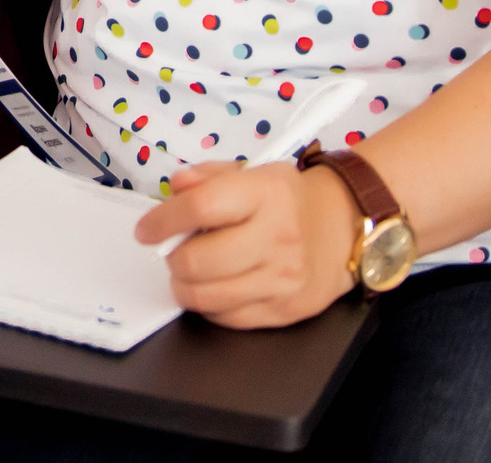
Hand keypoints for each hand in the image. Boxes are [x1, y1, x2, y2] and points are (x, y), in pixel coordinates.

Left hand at [138, 161, 360, 328]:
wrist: (344, 228)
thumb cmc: (288, 199)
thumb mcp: (252, 172)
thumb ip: (208, 176)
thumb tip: (175, 188)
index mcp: (265, 194)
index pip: (200, 207)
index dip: (162, 220)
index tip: (146, 229)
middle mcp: (277, 237)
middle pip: (198, 260)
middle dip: (172, 258)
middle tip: (172, 252)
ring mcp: (283, 278)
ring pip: (208, 296)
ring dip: (185, 285)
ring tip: (190, 271)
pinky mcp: (286, 310)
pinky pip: (229, 318)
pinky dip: (210, 305)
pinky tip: (215, 287)